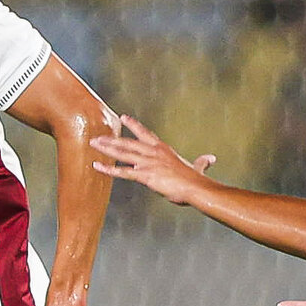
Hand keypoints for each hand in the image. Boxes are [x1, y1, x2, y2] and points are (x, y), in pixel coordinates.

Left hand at [89, 114, 215, 204]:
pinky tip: (97, 166)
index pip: (146, 134)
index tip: (124, 118)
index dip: (134, 125)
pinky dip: (109, 169)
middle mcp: (153, 152)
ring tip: (93, 145)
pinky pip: (122, 171)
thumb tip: (211, 159)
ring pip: (122, 153)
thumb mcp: (198, 167)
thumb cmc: (196, 180)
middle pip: (128, 142)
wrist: (196, 187)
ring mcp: (148, 162)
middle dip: (111, 139)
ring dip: (106, 148)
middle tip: (98, 136)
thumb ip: (202, 162)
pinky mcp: (145, 175)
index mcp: (163, 149)